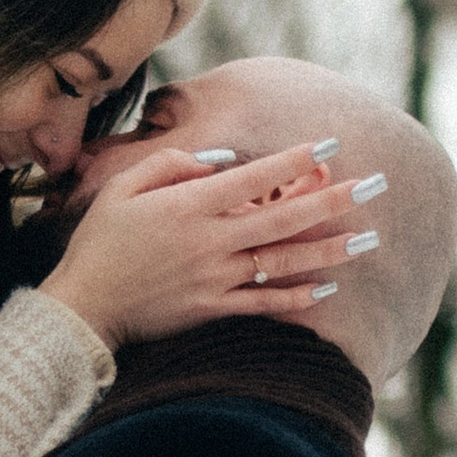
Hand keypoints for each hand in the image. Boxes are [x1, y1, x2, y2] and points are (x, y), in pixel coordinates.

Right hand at [42, 138, 378, 349]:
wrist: (82, 309)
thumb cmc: (99, 244)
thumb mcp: (121, 189)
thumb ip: (169, 166)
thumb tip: (218, 163)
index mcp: (187, 206)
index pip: (252, 176)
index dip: (293, 161)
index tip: (328, 146)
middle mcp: (209, 240)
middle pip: (283, 217)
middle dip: (333, 201)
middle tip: (374, 187)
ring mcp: (214, 278)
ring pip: (283, 261)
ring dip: (330, 249)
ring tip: (368, 239)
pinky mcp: (211, 310)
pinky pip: (264, 302)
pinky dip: (297, 297)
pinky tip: (328, 287)